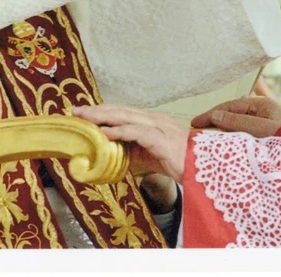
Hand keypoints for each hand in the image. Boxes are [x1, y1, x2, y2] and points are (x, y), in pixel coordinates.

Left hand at [72, 104, 189, 181]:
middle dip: (97, 110)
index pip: (123, 112)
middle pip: (120, 110)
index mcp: (152, 121)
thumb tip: (116, 150)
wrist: (204, 170)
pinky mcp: (161, 139)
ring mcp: (158, 127)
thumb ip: (135, 148)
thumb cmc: (181, 162)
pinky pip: (136, 133)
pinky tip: (105, 133)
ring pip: (125, 117)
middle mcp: (154, 119)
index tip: (84, 113)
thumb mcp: (152, 154)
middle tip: (76, 111)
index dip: (103, 111)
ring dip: (103, 117)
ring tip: (85, 118)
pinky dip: (119, 131)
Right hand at [190, 96, 280, 137]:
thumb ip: (239, 122)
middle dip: (214, 119)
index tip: (194, 123)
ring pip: (236, 121)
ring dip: (221, 126)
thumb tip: (215, 115)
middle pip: (231, 112)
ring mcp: (263, 120)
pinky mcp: (264, 133)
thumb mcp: (262, 129)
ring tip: (206, 133)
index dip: (211, 114)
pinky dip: (231, 132)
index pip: (229, 106)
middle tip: (195, 128)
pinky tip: (223, 136)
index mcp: (261, 104)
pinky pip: (242, 129)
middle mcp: (261, 109)